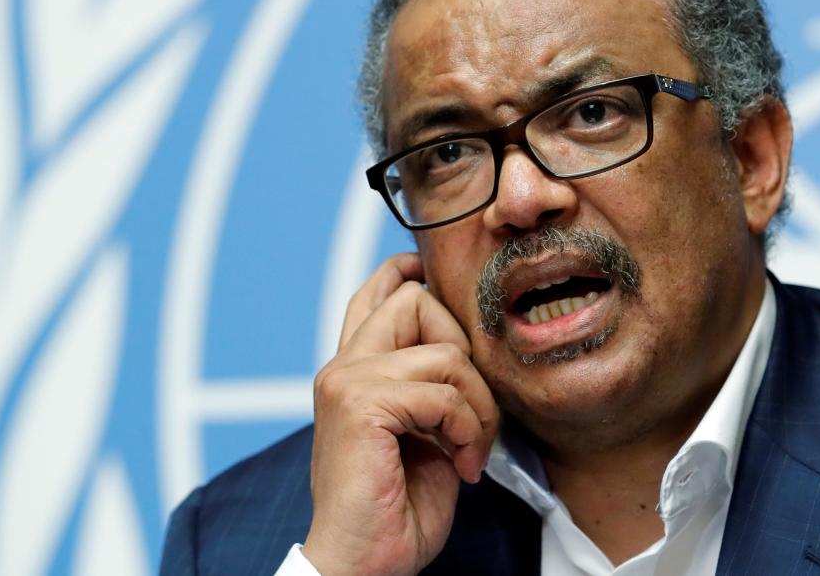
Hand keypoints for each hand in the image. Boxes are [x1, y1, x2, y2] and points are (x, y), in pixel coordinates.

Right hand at [302, 254, 499, 575]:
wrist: (362, 565)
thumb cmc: (395, 513)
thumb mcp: (425, 437)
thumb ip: (433, 391)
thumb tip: (465, 354)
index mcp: (353, 373)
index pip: (373, 297)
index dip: (405, 276)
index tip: (426, 273)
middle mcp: (343, 368)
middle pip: (416, 302)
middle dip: (466, 353)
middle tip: (473, 417)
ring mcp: (347, 381)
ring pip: (445, 351)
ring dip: (476, 407)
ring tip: (469, 450)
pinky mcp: (361, 403)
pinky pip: (443, 391)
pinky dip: (467, 428)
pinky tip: (462, 463)